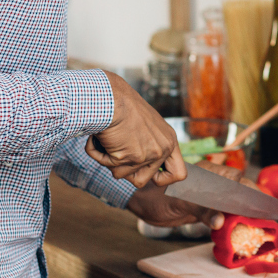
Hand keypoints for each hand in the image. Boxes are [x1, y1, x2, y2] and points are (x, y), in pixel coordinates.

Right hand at [85, 71, 186, 188]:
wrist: (111, 96)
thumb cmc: (123, 105)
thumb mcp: (146, 125)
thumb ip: (148, 143)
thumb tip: (139, 165)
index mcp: (169, 140)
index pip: (179, 173)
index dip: (163, 179)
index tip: (150, 176)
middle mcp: (163, 149)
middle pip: (142, 181)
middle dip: (125, 170)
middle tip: (118, 151)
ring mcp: (148, 155)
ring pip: (122, 175)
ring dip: (109, 159)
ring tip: (109, 138)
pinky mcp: (131, 157)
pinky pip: (107, 165)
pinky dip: (97, 153)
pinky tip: (100, 137)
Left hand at [127, 160, 259, 228]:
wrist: (143, 203)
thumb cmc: (157, 196)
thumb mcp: (180, 202)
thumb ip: (201, 209)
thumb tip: (220, 220)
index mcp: (208, 171)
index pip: (235, 178)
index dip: (249, 189)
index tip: (260, 203)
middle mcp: (212, 180)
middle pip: (238, 189)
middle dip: (250, 201)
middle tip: (261, 216)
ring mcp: (209, 194)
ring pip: (232, 200)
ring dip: (242, 211)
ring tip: (253, 222)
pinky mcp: (205, 207)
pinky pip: (223, 211)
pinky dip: (230, 219)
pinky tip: (237, 226)